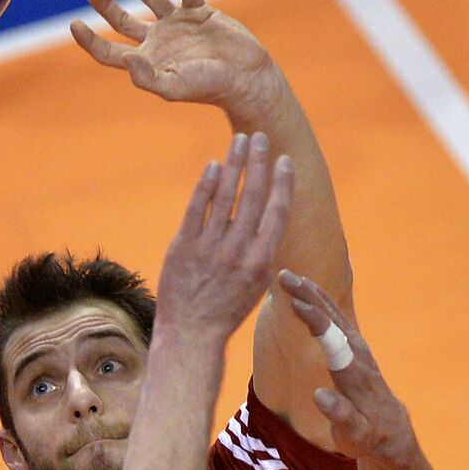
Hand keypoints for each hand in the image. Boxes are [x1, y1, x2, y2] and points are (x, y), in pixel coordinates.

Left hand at [71, 0, 280, 114]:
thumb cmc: (208, 88)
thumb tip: (127, 59)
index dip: (90, 40)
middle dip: (105, 5)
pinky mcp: (200, 13)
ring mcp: (178, 25)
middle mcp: (158, 41)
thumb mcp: (174, 87)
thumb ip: (147, 77)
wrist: (244, 78)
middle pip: (122, 21)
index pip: (109, 52)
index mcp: (147, 61)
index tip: (74, 24)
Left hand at [155, 133, 293, 340]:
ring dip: (234, 163)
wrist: (192, 332)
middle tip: (260, 136)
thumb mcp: (257, 285)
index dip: (283, 182)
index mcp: (262, 261)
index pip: (277, 212)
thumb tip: (272, 219)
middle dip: (258, 162)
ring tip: (240, 140)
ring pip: (225, 195)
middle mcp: (238, 251)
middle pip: (252, 196)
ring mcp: (210, 247)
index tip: (284, 160)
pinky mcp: (184, 246)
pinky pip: (197, 208)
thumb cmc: (227, 309)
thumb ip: (264, 251)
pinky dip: (206, 185)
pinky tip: (213, 165)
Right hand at [277, 271, 415, 462]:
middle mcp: (357, 355)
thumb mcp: (355, 435)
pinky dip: (320, 299)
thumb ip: (341, 416)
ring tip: (288, 275)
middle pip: (332, 319)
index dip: (314, 320)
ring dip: (311, 292)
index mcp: (353, 376)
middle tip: (283, 276)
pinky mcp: (355, 345)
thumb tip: (320, 396)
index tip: (295, 302)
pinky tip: (306, 286)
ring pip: (333, 312)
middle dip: (308, 297)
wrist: (391, 429)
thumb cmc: (367, 437)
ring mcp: (358, 347)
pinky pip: (335, 315)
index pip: (333, 341)